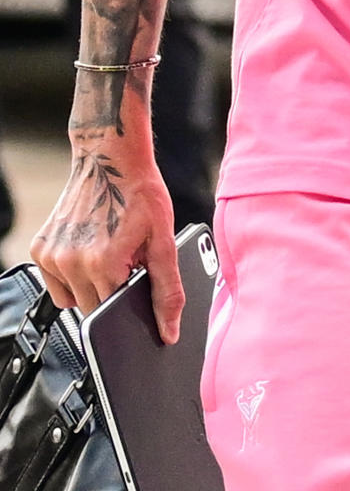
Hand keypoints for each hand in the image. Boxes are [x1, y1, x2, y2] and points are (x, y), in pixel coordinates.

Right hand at [31, 129, 183, 342]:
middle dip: (113, 295)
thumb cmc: (141, 194)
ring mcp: (52, 257)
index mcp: (104, 263)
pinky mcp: (40, 249)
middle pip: (93, 309)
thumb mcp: (165, 240)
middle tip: (128, 264)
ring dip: (93, 287)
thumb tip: (168, 331)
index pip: (115, 314)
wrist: (110, 159)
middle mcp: (72, 263)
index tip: (137, 293)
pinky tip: (91, 251)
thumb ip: (167, 289)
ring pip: (74, 299)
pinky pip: (57, 284)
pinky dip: (74, 276)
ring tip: (110, 255)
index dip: (130, 307)